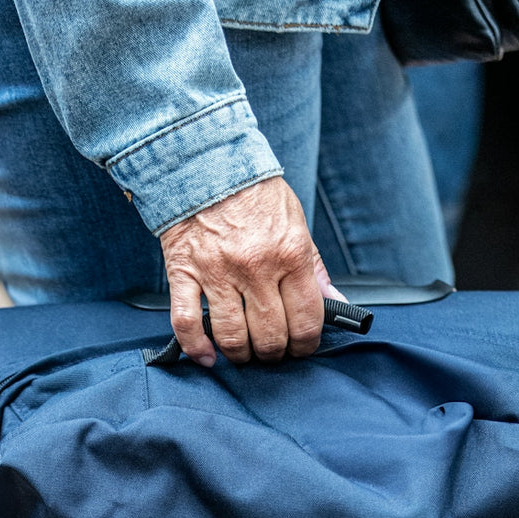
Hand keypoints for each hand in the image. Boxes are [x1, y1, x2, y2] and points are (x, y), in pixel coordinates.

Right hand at [159, 177, 344, 366]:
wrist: (205, 161)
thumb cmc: (252, 193)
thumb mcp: (296, 222)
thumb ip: (314, 268)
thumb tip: (334, 303)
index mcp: (289, 254)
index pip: (307, 319)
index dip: (307, 343)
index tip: (302, 347)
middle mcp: (255, 267)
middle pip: (271, 336)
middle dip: (275, 353)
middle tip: (273, 350)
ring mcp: (217, 272)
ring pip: (232, 337)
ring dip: (241, 355)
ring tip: (245, 352)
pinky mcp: (184, 272)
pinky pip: (187, 322)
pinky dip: (196, 348)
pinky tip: (207, 356)